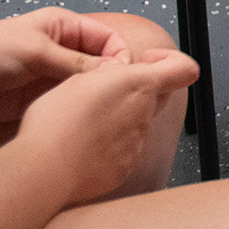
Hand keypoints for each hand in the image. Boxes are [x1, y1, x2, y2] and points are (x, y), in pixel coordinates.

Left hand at [0, 9, 134, 126]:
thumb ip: (74, 63)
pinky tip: (81, 122)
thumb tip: (113, 71)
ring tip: (102, 114)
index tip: (124, 78)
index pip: (107, 38)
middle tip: (118, 100)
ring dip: (93, 98)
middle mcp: (60, 51)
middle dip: (111, 80)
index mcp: (63, 27)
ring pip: (85, 87)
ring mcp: (48, 77)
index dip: (120, 56)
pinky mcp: (37, 101)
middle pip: (100, 64)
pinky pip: (66, 105)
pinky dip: (76, 112)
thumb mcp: (35, 51)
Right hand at [15, 46, 197, 206]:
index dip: (172, 60)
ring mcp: (136, 144)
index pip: (185, 69)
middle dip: (138, 89)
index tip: (151, 59)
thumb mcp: (78, 78)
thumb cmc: (55, 124)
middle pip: (158, 95)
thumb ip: (107, 72)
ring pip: (137, 123)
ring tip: (85, 122)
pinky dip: (109, 145)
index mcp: (137, 86)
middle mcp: (143, 115)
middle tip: (107, 90)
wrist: (44, 169)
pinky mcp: (124, 168)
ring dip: (119, 118)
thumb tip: (116, 71)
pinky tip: (84, 145)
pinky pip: (124, 150)